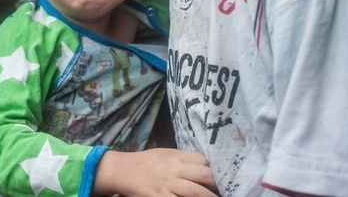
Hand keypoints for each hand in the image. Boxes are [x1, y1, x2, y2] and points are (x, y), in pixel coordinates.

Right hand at [93, 148, 216, 196]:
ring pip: (196, 192)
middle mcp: (174, 170)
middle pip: (204, 175)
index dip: (212, 169)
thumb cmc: (145, 162)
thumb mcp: (163, 153)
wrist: (122, 170)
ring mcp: (168, 185)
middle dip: (217, 184)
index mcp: (175, 156)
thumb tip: (203, 165)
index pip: (202, 160)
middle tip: (224, 190)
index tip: (218, 177)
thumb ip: (182, 159)